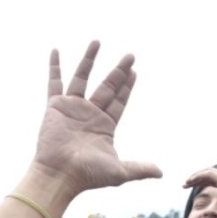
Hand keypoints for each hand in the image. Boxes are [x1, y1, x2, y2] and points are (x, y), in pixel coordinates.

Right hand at [31, 41, 160, 197]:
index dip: (127, 87)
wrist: (60, 175)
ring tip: (97, 41)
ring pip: (82, 78)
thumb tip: (162, 173)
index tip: (134, 71)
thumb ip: (139, 168)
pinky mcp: (55, 107)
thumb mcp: (119, 171)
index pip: (119, 101)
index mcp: (104, 126)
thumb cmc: (87, 175)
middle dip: (118, 71)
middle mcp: (89, 114)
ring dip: (90, 60)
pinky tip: (55, 50)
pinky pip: (54, 82)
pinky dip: (54, 67)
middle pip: (107, 86)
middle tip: (130, 55)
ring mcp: (72, 108)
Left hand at [183, 168, 216, 206]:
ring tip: (185, 183)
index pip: (212, 180)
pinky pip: (206, 174)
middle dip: (196, 179)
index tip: (192, 187)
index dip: (201, 182)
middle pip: (208, 175)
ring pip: (206, 172)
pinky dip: (198, 176)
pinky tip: (190, 181)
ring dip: (195, 177)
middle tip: (185, 184)